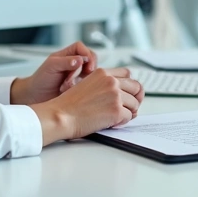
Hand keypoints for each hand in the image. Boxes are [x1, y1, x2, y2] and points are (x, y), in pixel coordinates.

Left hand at [10, 42, 98, 105]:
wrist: (36, 96)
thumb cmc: (41, 79)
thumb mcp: (51, 66)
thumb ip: (66, 61)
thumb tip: (81, 60)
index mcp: (67, 54)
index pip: (81, 48)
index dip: (87, 54)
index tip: (87, 64)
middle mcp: (74, 63)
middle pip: (90, 59)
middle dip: (87, 68)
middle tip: (81, 75)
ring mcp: (77, 74)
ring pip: (89, 73)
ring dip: (81, 79)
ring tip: (66, 85)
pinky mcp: (79, 86)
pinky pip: (87, 84)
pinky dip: (81, 87)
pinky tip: (68, 90)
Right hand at [30, 68, 144, 143]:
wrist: (60, 115)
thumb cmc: (69, 105)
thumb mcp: (86, 84)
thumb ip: (103, 84)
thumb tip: (121, 91)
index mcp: (103, 73)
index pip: (128, 74)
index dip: (131, 85)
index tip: (130, 93)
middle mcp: (111, 81)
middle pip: (137, 87)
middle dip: (136, 98)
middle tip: (131, 108)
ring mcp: (115, 95)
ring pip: (135, 104)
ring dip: (129, 112)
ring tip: (117, 117)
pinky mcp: (116, 110)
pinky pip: (129, 116)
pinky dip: (123, 122)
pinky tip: (112, 123)